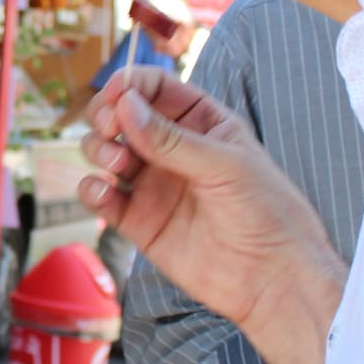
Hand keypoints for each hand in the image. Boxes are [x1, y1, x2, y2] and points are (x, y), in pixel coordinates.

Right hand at [77, 66, 342, 329]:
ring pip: (105, 152)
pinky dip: (91, 190)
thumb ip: (172, 139)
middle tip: (110, 130)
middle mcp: (171, 149)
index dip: (131, 85)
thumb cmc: (266, 212)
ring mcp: (152, 184)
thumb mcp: (225, 165)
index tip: (116, 95)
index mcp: (200, 123)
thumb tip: (125, 106)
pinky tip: (103, 193)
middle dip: (106, 116)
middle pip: (120, 116)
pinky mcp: (137, 220)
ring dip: (97, 150)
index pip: (156, 88)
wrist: (271, 278)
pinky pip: (101, 197)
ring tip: (117, 166)